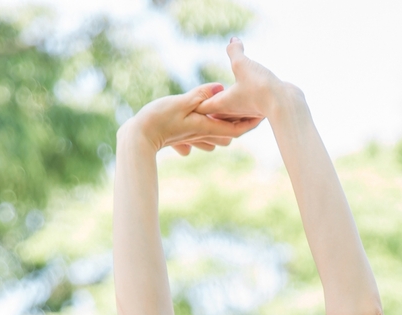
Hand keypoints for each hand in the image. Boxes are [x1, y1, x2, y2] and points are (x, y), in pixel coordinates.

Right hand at [120, 83, 261, 155]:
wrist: (138, 139)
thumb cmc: (157, 120)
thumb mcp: (179, 103)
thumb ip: (199, 96)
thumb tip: (221, 88)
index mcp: (206, 127)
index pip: (236, 129)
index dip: (251, 123)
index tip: (264, 115)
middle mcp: (202, 135)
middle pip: (228, 135)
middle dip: (239, 125)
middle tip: (251, 112)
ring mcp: (191, 138)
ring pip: (214, 138)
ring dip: (222, 128)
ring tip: (231, 117)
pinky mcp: (180, 137)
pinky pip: (197, 138)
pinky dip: (203, 132)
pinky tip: (201, 124)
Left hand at [195, 38, 287, 120]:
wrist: (285, 104)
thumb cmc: (260, 86)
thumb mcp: (242, 63)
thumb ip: (235, 51)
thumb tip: (233, 39)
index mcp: (221, 104)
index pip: (200, 108)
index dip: (194, 105)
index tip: (189, 102)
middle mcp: (231, 113)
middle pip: (214, 116)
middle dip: (208, 112)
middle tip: (201, 106)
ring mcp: (245, 116)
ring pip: (231, 118)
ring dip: (227, 113)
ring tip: (224, 108)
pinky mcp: (258, 114)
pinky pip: (246, 116)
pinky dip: (243, 112)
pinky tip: (247, 106)